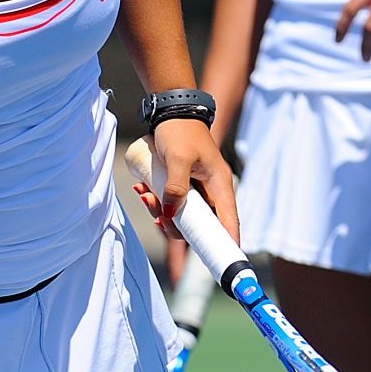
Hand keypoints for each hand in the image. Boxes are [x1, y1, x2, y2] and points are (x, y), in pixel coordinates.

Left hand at [129, 117, 239, 249]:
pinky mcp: (184, 185)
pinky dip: (157, 201)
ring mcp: (197, 189)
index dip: (226, 243)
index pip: (229, 222)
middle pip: (200, 225)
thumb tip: (170, 215)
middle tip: (155, 215)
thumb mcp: (177, 158)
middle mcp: (211, 191)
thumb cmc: (180, 131)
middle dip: (175, 226)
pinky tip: (142, 191)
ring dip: (161, 212)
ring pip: (182, 215)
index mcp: (220, 186)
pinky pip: (172, 202)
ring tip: (143, 195)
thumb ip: (175, 187)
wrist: (173, 111)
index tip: (219, 260)